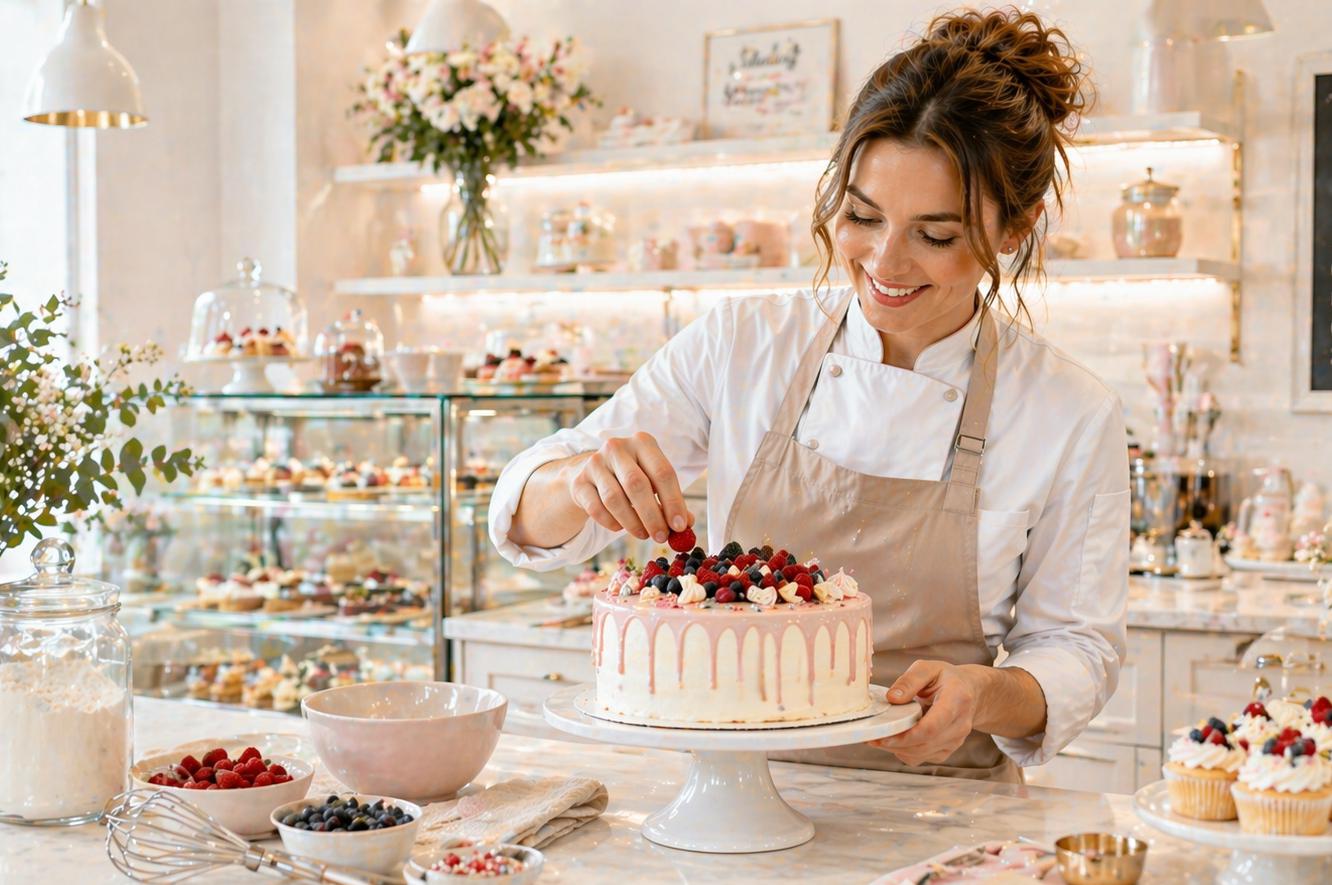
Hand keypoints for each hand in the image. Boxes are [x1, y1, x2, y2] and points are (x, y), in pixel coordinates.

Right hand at [566, 432, 691, 542]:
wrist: (593, 474)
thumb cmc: (631, 479)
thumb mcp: (654, 483)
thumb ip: (671, 502)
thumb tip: (686, 525)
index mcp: (643, 442)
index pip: (663, 472)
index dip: (673, 502)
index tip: (680, 526)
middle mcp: (617, 447)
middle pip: (637, 485)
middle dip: (652, 516)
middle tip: (661, 537)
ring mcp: (595, 463)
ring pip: (615, 499)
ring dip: (632, 523)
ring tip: (643, 534)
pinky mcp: (579, 481)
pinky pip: (596, 508)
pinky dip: (612, 523)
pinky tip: (621, 526)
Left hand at [868, 660, 983, 765]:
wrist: (971, 692)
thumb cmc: (947, 678)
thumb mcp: (928, 668)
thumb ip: (910, 680)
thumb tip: (891, 698)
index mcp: (957, 701)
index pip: (931, 727)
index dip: (906, 736)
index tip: (883, 736)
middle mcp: (960, 725)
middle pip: (924, 744)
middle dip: (895, 744)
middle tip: (870, 738)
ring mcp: (955, 740)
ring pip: (922, 754)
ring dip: (897, 749)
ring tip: (878, 738)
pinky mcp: (948, 749)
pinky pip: (922, 757)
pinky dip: (905, 752)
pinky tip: (894, 739)